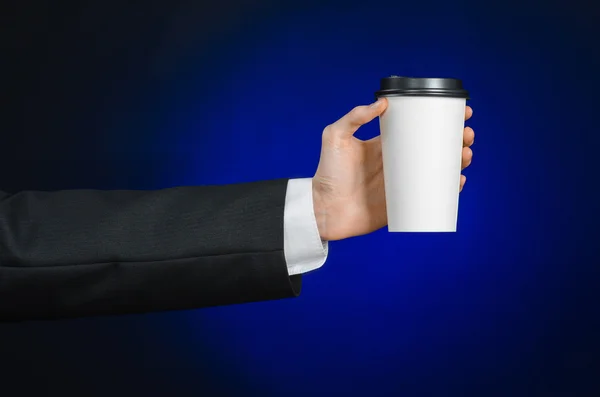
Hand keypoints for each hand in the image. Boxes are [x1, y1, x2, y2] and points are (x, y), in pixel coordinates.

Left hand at [312, 98, 474, 240]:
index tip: (459, 112)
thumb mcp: (334, 137)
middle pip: (433, 148)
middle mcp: (396, 163)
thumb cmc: (327, 173)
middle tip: (466, 136)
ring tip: (465, 155)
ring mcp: (401, 184)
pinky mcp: (403, 205)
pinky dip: (448, 190)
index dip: (439, 120)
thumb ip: (354, 117)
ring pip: (437, 171)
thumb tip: (382, 103)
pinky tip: (458, 182)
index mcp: (385, 145)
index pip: (417, 129)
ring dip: (457, 162)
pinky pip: (431, 196)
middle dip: (455, 140)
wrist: (323, 209)